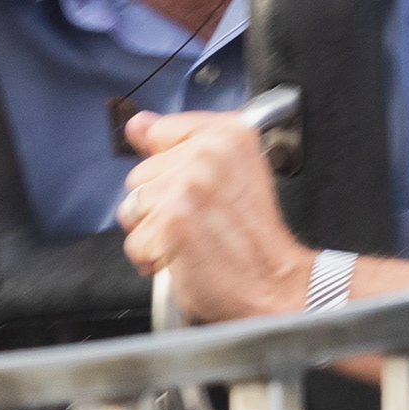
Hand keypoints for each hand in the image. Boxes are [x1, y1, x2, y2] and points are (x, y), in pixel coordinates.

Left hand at [118, 108, 314, 322]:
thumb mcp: (232, 172)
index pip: (160, 130)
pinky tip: (183, 257)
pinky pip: (134, 241)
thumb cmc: (256, 240)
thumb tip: (135, 124)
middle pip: (141, 173)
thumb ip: (181, 143)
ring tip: (189, 240)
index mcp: (228, 134)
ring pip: (132, 207)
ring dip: (153, 232)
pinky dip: (152, 258)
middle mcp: (209, 153)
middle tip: (198, 220)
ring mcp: (190, 186)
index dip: (169, 167)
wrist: (276, 284)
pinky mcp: (173, 220)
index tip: (193, 188)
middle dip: (159, 203)